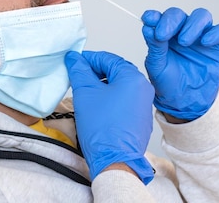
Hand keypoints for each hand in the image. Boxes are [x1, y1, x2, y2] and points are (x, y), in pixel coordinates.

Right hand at [65, 50, 154, 183]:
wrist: (115, 160)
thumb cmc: (102, 128)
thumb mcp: (85, 93)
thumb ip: (79, 71)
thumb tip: (74, 58)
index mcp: (133, 78)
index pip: (108, 59)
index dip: (88, 59)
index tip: (74, 62)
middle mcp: (143, 89)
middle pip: (115, 72)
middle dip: (95, 72)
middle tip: (77, 76)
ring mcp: (144, 105)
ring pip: (119, 87)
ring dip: (102, 86)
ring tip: (85, 92)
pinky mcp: (140, 119)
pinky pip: (124, 101)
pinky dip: (110, 100)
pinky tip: (97, 107)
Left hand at [141, 7, 218, 120]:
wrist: (186, 102)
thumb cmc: (170, 83)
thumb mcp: (157, 66)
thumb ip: (155, 46)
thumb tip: (148, 26)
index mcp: (166, 34)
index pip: (161, 18)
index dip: (155, 16)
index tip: (148, 19)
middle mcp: (184, 31)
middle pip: (180, 14)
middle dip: (171, 21)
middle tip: (163, 35)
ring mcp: (203, 36)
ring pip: (202, 16)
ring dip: (192, 25)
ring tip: (184, 42)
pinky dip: (216, 32)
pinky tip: (205, 42)